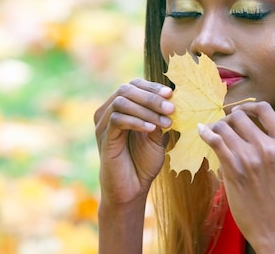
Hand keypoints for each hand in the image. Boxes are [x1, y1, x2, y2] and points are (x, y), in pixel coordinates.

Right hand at [94, 78, 173, 206]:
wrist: (132, 190)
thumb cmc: (143, 162)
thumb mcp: (156, 135)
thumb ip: (159, 116)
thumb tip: (171, 98)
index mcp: (120, 108)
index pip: (133, 85)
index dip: (152, 86)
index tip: (170, 94)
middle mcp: (107, 112)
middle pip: (127, 89)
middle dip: (151, 97)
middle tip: (171, 108)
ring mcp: (103, 124)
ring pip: (122, 102)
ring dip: (147, 109)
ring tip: (166, 122)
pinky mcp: (103, 138)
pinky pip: (117, 119)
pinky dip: (137, 121)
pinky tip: (152, 129)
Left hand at [198, 101, 274, 252]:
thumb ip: (272, 142)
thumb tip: (245, 123)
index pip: (265, 109)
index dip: (249, 106)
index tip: (240, 111)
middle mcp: (270, 147)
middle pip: (240, 116)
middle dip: (229, 119)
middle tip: (224, 128)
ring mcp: (251, 158)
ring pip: (225, 127)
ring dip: (216, 128)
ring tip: (214, 134)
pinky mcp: (234, 169)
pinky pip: (215, 140)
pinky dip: (206, 132)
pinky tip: (201, 131)